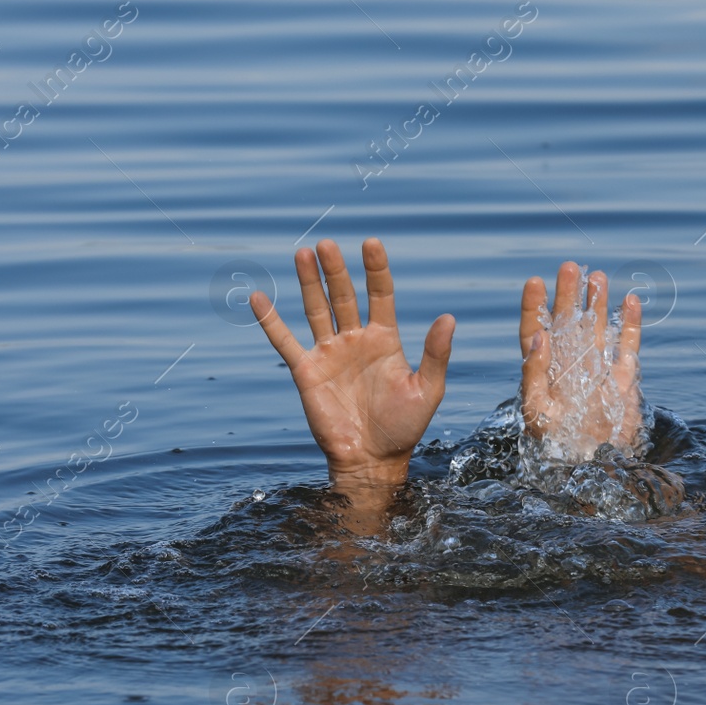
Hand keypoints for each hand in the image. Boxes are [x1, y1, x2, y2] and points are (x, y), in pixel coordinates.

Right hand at [250, 237, 453, 496]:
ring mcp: (329, 353)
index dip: (376, 269)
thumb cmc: (404, 428)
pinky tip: (257, 298)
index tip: (371, 243)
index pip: (380, 294)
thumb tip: (449, 318)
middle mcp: (355, 340)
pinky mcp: (307, 371)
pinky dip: (270, 320)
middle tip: (327, 244)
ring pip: (316, 309)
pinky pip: (284, 341)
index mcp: (385, 340)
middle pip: (343, 295)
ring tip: (303, 253)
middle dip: (336, 270)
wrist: (372, 461)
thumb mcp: (428, 389)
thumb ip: (435, 354)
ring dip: (309, 282)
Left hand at [519, 261, 644, 461]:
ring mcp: (597, 370)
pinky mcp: (622, 380)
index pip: (536, 331)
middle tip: (569, 267)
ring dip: (597, 303)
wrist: (590, 465)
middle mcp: (569, 365)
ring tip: (597, 276)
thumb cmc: (555, 442)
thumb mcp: (535, 409)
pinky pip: (626, 346)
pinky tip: (630, 301)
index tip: (534, 282)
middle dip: (568, 294)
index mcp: (543, 371)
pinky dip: (629, 324)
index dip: (534, 307)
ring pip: (596, 328)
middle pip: (567, 322)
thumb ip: (534, 372)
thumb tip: (539, 335)